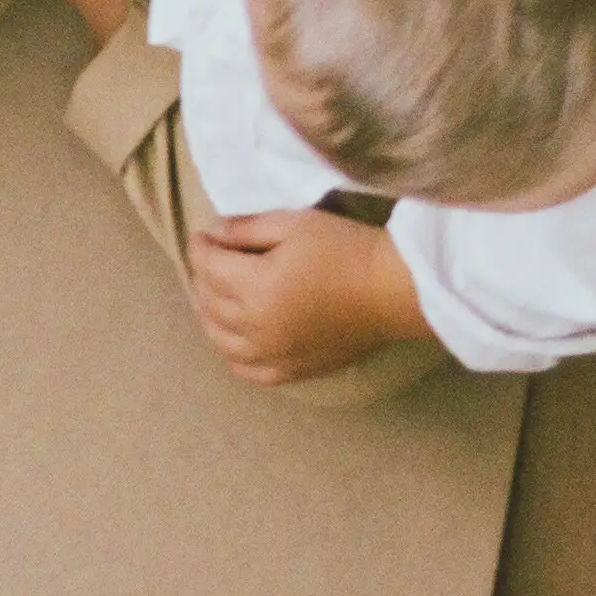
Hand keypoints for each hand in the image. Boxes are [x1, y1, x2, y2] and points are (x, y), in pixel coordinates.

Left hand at [186, 206, 420, 386]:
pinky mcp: (292, 369)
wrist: (395, 290)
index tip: (202, 236)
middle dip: (203, 278)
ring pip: (220, 340)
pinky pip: (247, 371)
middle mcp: (255, 326)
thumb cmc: (349, 249)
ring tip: (215, 298)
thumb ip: (248, 230)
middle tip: (211, 261)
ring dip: (209, 316)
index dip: (200, 248)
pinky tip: (235, 340)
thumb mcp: (296, 225)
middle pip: (209, 302)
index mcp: (255, 287)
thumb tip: (215, 235)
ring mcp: (272, 353)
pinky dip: (232, 355)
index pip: (208, 267)